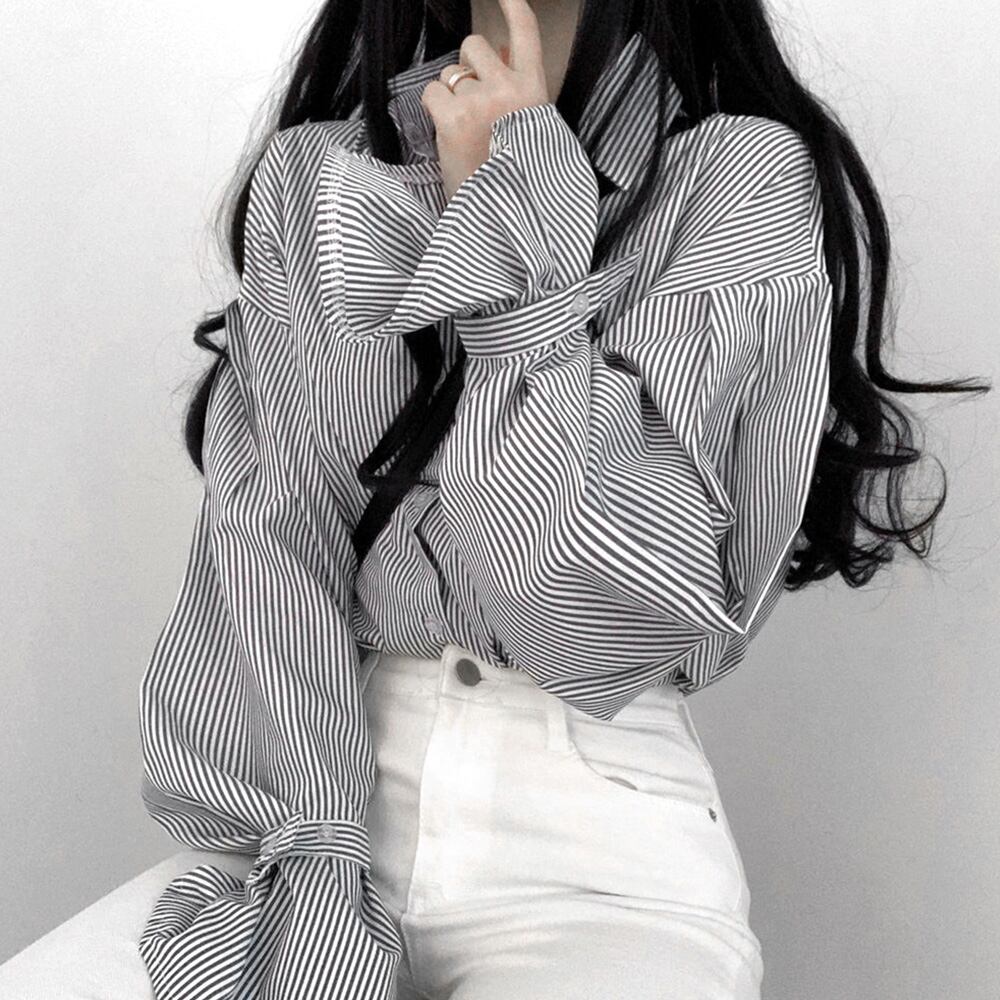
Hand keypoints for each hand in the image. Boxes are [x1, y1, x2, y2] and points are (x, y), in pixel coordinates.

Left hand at [420, 0, 549, 201]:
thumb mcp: (529, 128)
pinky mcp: (454, 118)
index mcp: (535, 93)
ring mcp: (481, 101)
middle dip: (467, 67)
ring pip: (451, 70)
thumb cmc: (513, 176)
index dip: (513, 6)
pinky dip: (434, 110)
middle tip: (472, 105)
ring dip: (451, 91)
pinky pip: (431, 92)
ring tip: (464, 127)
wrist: (502, 215)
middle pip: (475, 46)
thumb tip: (502, 48)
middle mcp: (510, 90)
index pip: (526, 33)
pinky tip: (448, 134)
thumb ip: (517, 84)